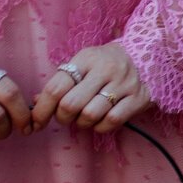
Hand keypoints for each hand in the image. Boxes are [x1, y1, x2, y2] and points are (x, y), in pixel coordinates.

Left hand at [32, 43, 154, 132]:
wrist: (146, 56)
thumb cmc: (105, 64)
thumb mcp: (82, 64)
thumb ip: (60, 82)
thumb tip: (36, 103)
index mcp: (87, 59)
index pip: (56, 88)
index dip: (42, 109)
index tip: (36, 122)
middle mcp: (106, 69)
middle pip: (71, 105)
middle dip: (62, 117)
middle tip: (65, 117)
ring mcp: (124, 83)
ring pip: (90, 115)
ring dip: (81, 123)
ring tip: (84, 117)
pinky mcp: (139, 97)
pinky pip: (112, 121)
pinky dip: (100, 126)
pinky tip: (100, 120)